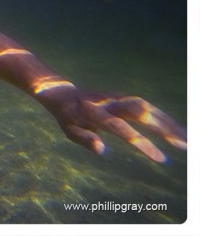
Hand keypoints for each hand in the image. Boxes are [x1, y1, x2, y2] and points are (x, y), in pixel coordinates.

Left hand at [39, 87, 185, 161]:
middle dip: (164, 130)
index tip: (161, 158)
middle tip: (184, 145)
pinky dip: (162, 117)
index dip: (142, 143)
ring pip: (147, 107)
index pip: (122, 129)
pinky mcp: (124, 96)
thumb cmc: (68, 117)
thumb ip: (85, 139)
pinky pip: (146, 105)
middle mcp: (110, 102)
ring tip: (187, 139)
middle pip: (140, 113)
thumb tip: (102, 150)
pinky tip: (176, 130)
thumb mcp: (69, 130)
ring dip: (168, 122)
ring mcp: (118, 97)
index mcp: (95, 113)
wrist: (65, 93)